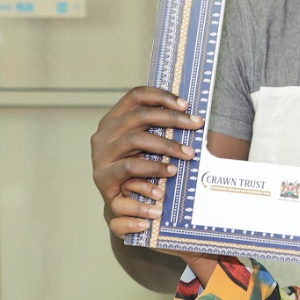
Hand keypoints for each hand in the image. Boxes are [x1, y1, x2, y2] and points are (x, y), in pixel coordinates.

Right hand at [91, 86, 202, 239]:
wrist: (121, 204)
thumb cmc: (139, 169)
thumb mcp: (146, 147)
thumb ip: (159, 130)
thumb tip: (192, 117)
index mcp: (114, 119)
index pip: (136, 96)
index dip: (161, 96)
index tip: (186, 104)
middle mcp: (104, 133)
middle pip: (140, 115)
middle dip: (173, 118)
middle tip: (198, 124)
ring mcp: (101, 155)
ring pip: (136, 140)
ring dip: (167, 145)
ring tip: (189, 153)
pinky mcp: (103, 176)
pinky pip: (130, 168)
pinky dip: (153, 170)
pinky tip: (171, 172)